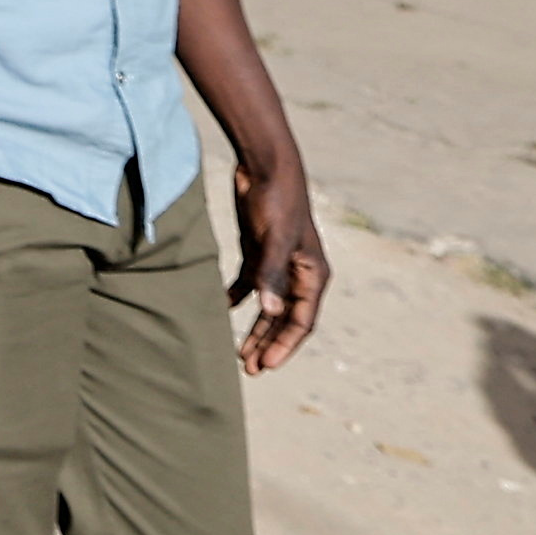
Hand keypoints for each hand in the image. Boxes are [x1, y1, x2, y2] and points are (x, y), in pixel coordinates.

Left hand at [227, 153, 328, 370]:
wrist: (265, 165)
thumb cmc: (277, 200)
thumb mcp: (274, 238)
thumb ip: (271, 273)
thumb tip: (269, 310)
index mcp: (312, 274)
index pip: (301, 321)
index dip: (284, 346)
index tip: (265, 366)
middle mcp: (298, 272)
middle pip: (284, 318)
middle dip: (268, 344)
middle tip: (249, 369)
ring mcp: (278, 262)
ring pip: (267, 305)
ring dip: (255, 328)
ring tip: (239, 353)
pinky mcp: (259, 249)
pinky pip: (250, 283)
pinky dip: (238, 297)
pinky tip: (223, 309)